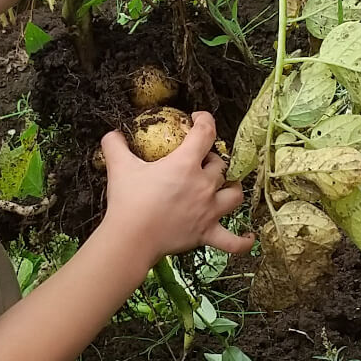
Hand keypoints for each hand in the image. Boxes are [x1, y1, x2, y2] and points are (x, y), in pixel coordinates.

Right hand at [98, 112, 253, 260]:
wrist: (131, 239)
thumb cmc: (128, 202)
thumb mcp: (119, 167)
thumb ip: (115, 145)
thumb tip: (111, 134)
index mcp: (186, 164)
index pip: (205, 133)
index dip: (205, 120)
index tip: (197, 119)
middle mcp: (204, 185)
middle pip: (220, 165)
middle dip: (211, 159)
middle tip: (199, 160)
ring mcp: (209, 211)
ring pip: (234, 194)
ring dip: (231, 187)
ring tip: (224, 185)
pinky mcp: (207, 234)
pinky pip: (233, 241)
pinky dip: (243, 240)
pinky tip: (249, 237)